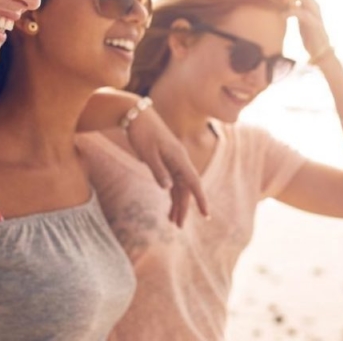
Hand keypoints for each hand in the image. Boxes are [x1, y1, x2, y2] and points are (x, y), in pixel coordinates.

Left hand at [126, 107, 209, 226]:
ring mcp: (174, 161)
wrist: (136, 114)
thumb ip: (158, 171)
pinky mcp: (166, 160)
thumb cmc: (142, 132)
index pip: (193, 182)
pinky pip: (172, 181)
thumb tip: (168, 188)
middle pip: (185, 188)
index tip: (206, 214)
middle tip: (178, 227)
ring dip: (177, 203)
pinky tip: (169, 206)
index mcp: (179, 158)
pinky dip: (171, 194)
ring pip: (179, 187)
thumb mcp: (147, 153)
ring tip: (173, 222)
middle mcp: (179, 160)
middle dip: (183, 208)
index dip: (200, 199)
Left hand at [281, 0, 330, 57]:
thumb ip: (294, 7)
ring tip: (281, 0)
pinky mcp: (315, 25)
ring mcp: (316, 14)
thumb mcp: (300, 18)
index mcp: (310, 3)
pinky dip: (291, 12)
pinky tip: (282, 16)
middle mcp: (314, 5)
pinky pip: (303, 14)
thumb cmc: (309, 34)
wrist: (321, 51)